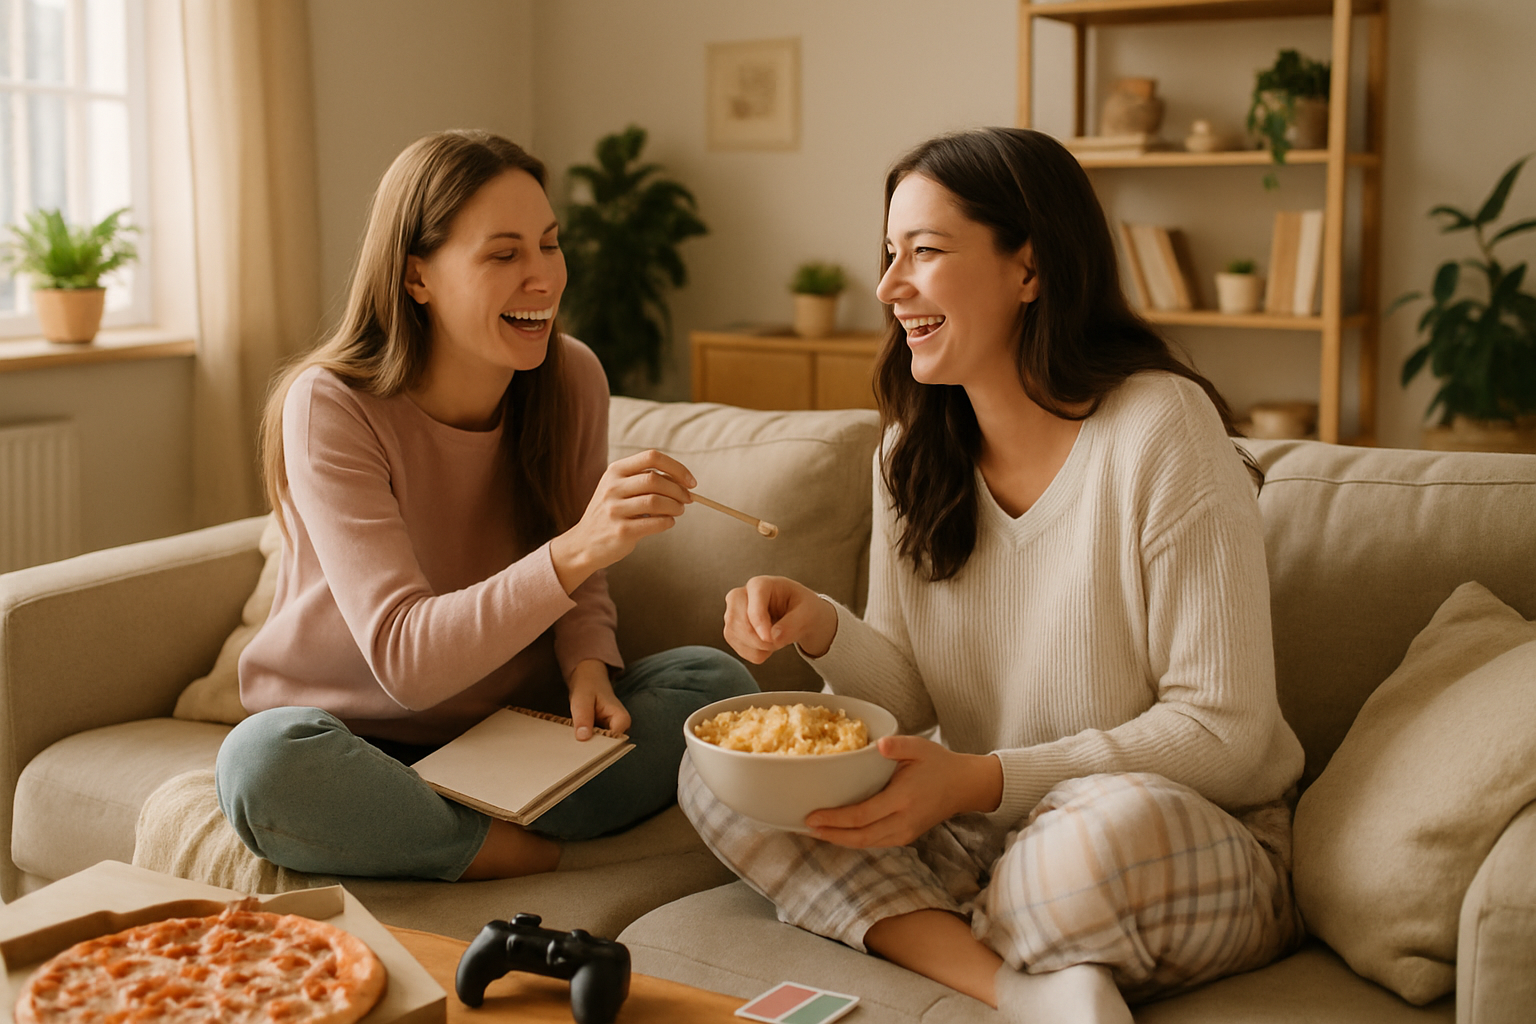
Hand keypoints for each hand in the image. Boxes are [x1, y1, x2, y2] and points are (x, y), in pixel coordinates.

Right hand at [549, 450, 694, 593]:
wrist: (584, 543)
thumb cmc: (611, 513)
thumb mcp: (619, 488)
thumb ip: (645, 480)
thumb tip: (683, 482)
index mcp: (615, 471)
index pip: (651, 457)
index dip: (676, 468)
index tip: (691, 481)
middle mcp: (612, 487)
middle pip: (655, 479)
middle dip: (679, 490)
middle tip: (688, 499)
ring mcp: (614, 509)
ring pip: (656, 501)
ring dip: (675, 506)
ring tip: (678, 511)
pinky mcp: (621, 531)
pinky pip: (654, 523)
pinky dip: (668, 522)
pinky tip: (667, 522)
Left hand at [567, 659, 630, 740]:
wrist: (588, 679)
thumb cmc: (588, 686)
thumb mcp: (582, 699)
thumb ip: (583, 717)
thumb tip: (583, 737)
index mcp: (621, 719)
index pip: (613, 742)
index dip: (598, 746)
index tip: (582, 746)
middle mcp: (620, 728)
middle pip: (607, 746)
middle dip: (590, 748)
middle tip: (573, 748)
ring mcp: (612, 731)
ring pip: (600, 746)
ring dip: (586, 745)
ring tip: (572, 743)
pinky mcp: (603, 733)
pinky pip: (594, 742)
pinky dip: (585, 741)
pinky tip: (574, 740)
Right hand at [722, 575, 837, 662]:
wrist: (799, 616)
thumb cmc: (802, 608)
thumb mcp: (808, 613)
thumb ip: (793, 624)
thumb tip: (774, 638)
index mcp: (760, 584)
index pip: (752, 601)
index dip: (758, 622)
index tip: (769, 639)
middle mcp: (741, 595)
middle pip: (736, 619)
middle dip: (758, 639)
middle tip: (779, 642)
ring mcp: (733, 613)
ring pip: (733, 635)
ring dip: (758, 647)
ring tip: (777, 641)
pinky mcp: (732, 631)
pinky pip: (738, 648)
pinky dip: (755, 653)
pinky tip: (768, 647)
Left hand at [804, 736, 1002, 847]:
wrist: (964, 786)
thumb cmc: (939, 764)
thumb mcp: (920, 747)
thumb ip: (899, 745)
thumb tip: (879, 743)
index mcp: (903, 799)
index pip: (862, 815)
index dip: (835, 819)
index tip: (812, 816)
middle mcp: (903, 821)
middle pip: (860, 837)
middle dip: (830, 835)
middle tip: (805, 827)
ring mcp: (906, 833)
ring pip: (867, 844)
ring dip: (839, 840)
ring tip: (816, 832)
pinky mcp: (906, 836)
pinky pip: (875, 843)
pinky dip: (854, 840)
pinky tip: (838, 833)